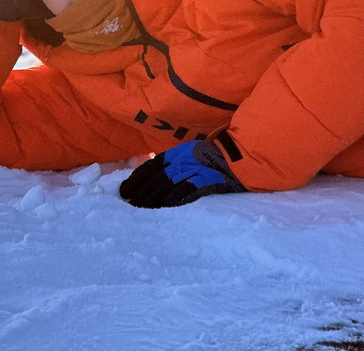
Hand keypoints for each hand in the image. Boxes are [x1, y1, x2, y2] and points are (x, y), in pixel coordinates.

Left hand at [119, 140, 246, 207]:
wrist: (238, 158)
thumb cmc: (213, 158)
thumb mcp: (190, 154)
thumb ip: (174, 164)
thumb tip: (156, 180)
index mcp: (177, 153)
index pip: (151, 166)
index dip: (136, 179)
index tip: (124, 191)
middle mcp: (182, 161)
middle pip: (156, 179)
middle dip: (141, 193)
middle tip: (129, 206)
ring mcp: (194, 172)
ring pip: (167, 188)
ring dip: (152, 201)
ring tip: (141, 211)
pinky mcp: (205, 184)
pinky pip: (186, 193)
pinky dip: (173, 202)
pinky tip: (163, 211)